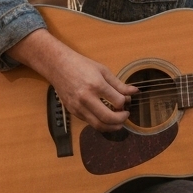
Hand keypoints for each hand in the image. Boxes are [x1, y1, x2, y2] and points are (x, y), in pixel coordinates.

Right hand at [7, 29, 138, 131]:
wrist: (58, 66)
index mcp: (96, 85)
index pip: (118, 102)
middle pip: (108, 118)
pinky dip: (100, 123)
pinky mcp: (73, 111)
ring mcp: (78, 106)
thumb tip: (135, 92)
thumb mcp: (103, 71)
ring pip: (98, 125)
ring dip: (112, 127)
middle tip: (125, 115)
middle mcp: (86, 98)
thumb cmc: (81, 65)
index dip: (125, 103)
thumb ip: (119, 84)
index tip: (126, 101)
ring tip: (118, 122)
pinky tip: (105, 118)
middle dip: (121, 120)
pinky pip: (90, 122)